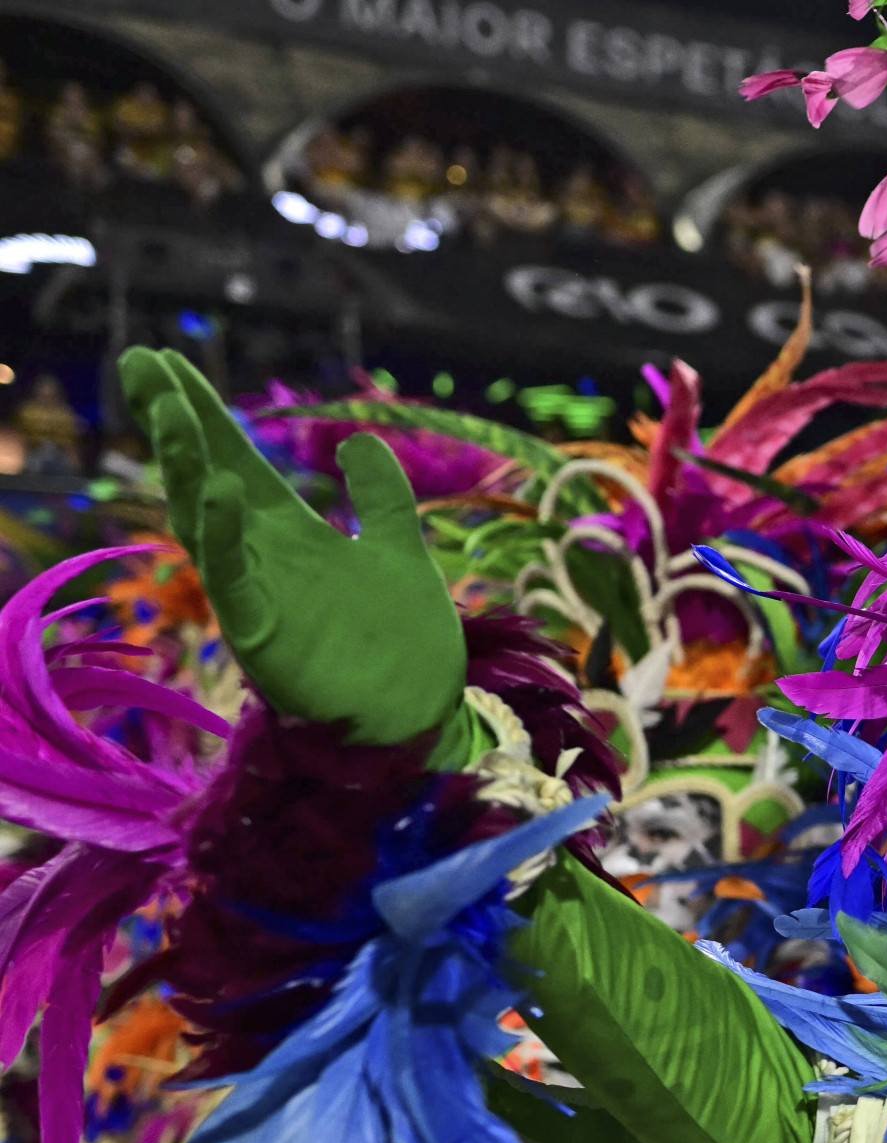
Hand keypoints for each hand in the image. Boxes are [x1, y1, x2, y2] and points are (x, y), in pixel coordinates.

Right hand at [121, 347, 464, 746]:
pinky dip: (223, 538)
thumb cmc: (405, 644)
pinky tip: (219, 492)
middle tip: (141, 361)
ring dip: (188, 467)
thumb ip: (379, 496)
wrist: (424, 718)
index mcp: (290, 535)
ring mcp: (257, 597)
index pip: (234, 459)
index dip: (203, 411)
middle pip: (205, 478)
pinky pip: (233, 581)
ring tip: (175, 413)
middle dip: (174, 422)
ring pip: (206, 523)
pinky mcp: (263, 638)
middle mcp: (262, 559)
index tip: (166, 358)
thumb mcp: (400, 551)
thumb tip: (356, 436)